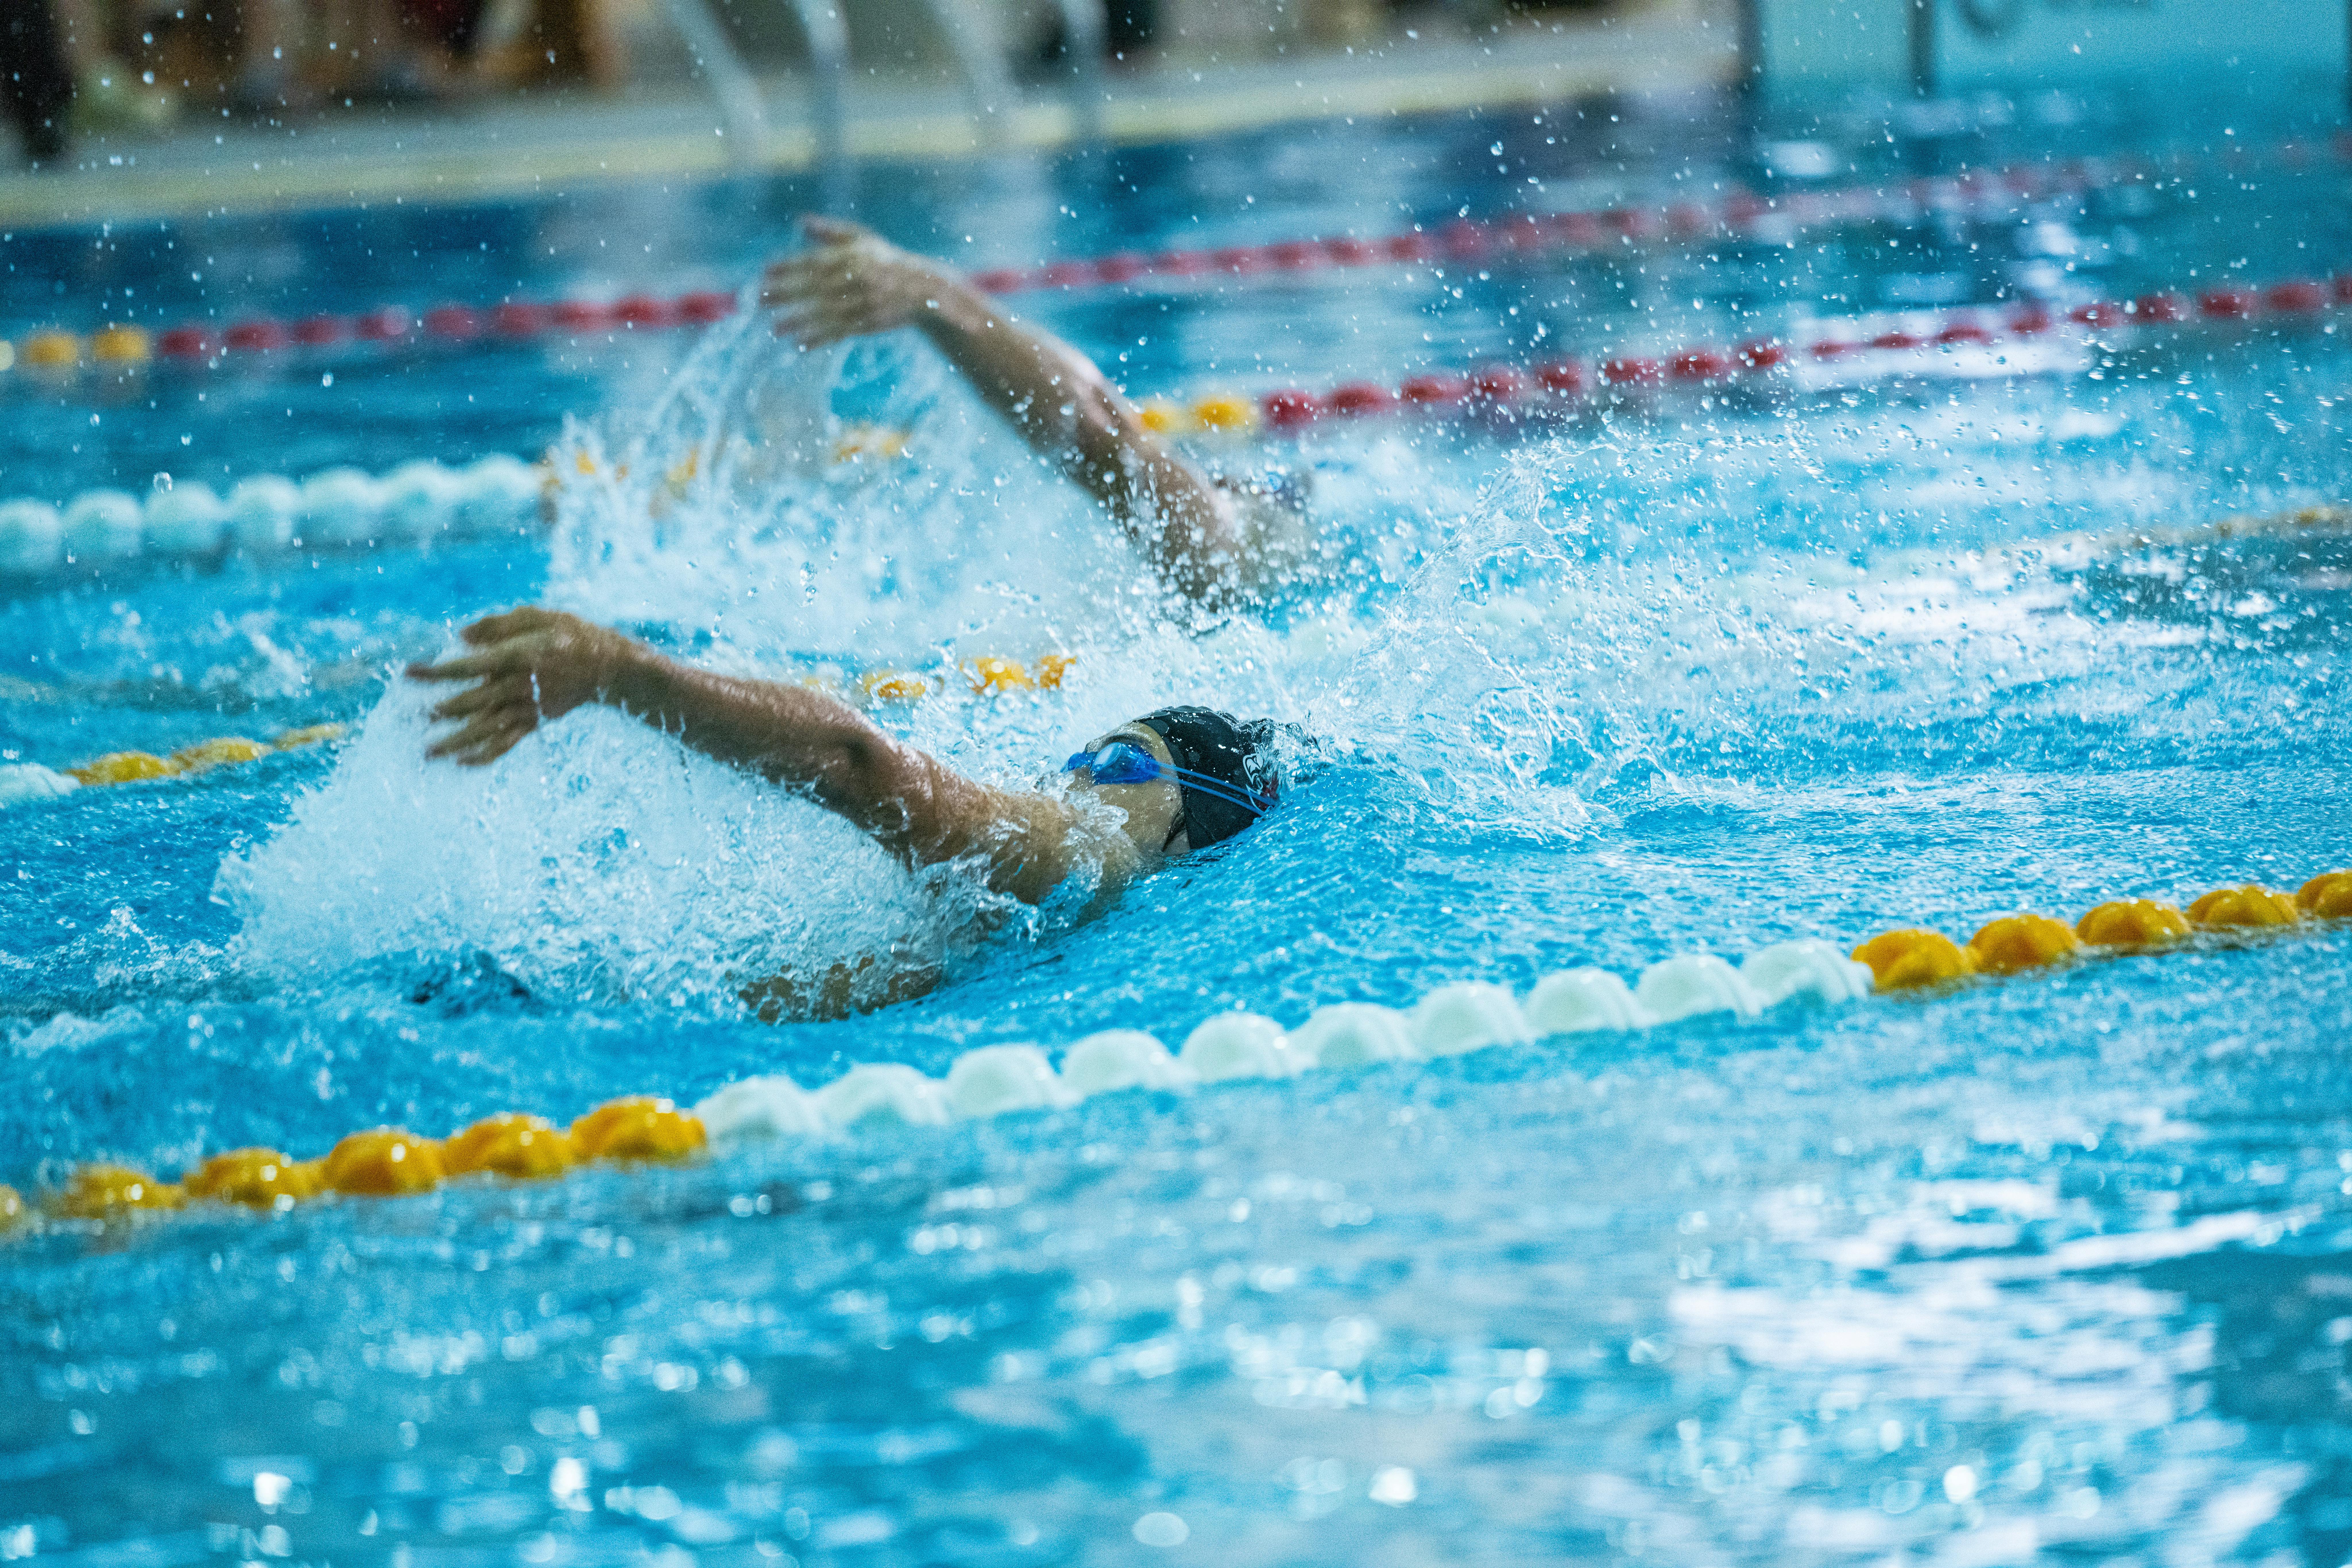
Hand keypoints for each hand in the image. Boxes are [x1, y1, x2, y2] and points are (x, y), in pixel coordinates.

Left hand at [406, 607, 638, 765]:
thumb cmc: (570, 634)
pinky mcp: (535, 722)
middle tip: (412, 717)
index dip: (436, 671)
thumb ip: (497, 625)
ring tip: (428, 753)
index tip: (408, 673)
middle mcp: (520, 686)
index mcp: (518, 657)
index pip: (468, 666)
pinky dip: (485, 755)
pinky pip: (507, 743)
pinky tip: (463, 763)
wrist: (608, 666)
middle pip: (474, 702)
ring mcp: (528, 708)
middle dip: (441, 710)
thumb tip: (459, 636)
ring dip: (456, 742)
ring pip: (487, 729)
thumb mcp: (537, 617)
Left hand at [758, 216, 957, 348]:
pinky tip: (800, 344)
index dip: (788, 267)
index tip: (765, 271)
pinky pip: (839, 332)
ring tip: (775, 328)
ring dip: (799, 320)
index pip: (813, 261)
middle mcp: (853, 279)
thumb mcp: (861, 239)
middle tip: (759, 299)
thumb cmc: (886, 260)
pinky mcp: (867, 323)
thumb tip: (800, 222)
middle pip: (814, 287)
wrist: (923, 289)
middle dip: (785, 293)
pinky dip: (820, 338)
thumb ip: (830, 231)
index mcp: (850, 257)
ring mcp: (861, 303)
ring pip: (825, 313)